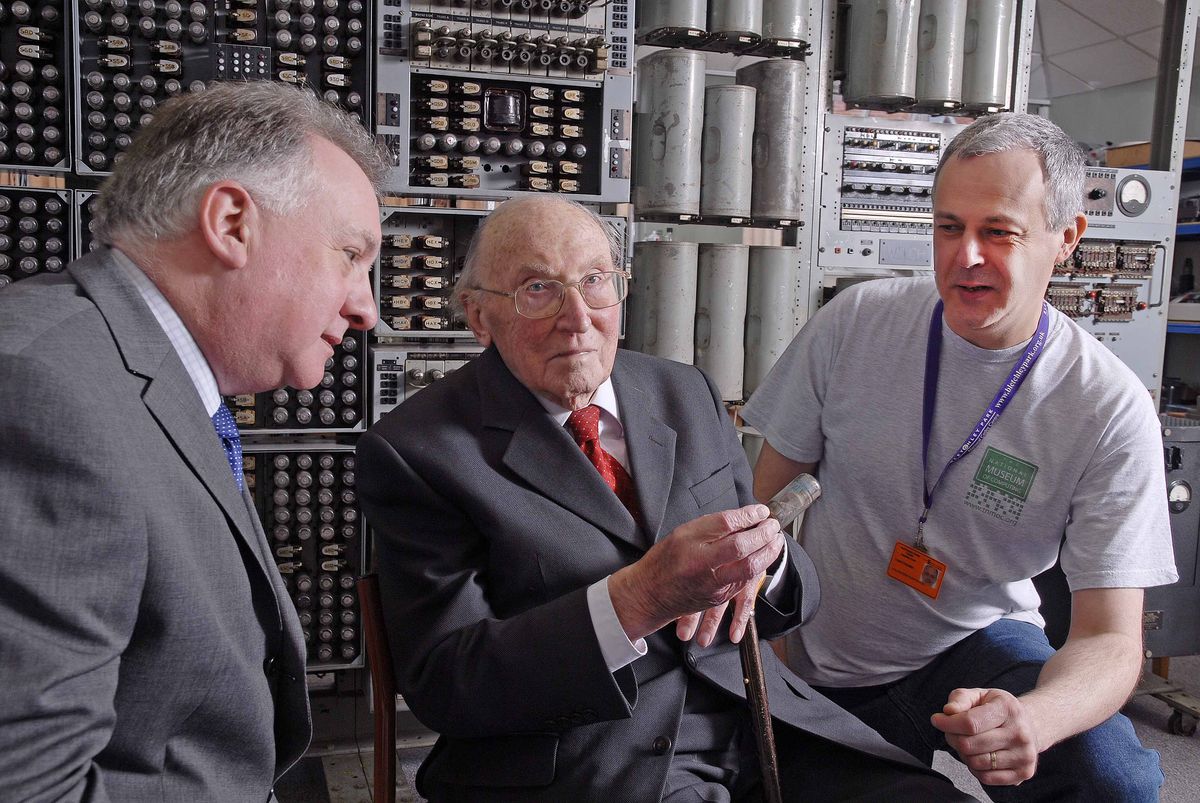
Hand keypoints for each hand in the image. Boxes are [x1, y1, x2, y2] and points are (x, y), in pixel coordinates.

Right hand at [609, 505, 781, 642]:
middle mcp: (700, 564)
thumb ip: (711, 526)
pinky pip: (744, 581)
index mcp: (688, 542)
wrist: (649, 594)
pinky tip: (764, 558)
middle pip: (741, 547)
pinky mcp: (718, 598)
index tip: (761, 510)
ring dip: (768, 552)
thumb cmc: (664, 560)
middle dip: (763, 534)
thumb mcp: (682, 533)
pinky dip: (758, 567)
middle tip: (773, 525)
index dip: (748, 515)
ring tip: (776, 540)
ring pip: (749, 568)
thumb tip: (742, 518)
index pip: (725, 523)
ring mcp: (711, 584)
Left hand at [931, 688, 1040, 785]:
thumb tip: (948, 711)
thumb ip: (960, 699)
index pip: (970, 723)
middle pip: (969, 745)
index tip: (937, 720)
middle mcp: (1020, 733)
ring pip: (975, 762)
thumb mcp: (980, 695)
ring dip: (963, 754)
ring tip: (967, 743)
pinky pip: (986, 778)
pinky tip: (978, 756)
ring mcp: (1024, 755)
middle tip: (952, 732)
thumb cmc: (998, 709)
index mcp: (1008, 709)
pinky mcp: (1024, 772)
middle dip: (952, 738)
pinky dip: (975, 769)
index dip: (948, 723)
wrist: (1031, 725)